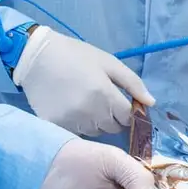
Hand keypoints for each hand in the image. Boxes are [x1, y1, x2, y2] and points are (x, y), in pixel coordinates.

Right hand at [14, 27, 154, 135]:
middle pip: (114, 128)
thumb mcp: (108, 62)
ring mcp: (72, 122)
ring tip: (86, 103)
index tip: (123, 104)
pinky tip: (72, 109)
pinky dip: (79, 125)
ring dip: (97, 122)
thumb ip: (132, 83)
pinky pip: (77, 133)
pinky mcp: (57, 126)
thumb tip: (151, 103)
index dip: (129, 112)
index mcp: (105, 95)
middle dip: (114, 117)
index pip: (128, 118)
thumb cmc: (75, 55)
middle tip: (102, 100)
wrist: (36, 57)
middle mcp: (90, 113)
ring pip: (96, 132)